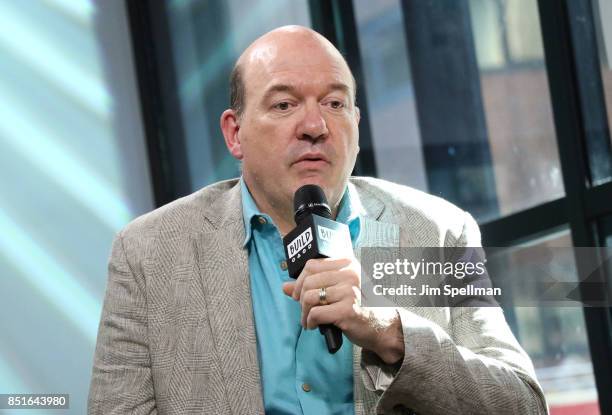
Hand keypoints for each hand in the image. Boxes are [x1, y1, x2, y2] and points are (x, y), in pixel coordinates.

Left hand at [282, 257, 404, 363]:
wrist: (382, 327)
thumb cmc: (360, 306)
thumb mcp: (338, 290)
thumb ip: (313, 285)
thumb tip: (284, 286)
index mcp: (347, 264)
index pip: (312, 265)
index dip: (299, 280)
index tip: (297, 293)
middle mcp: (350, 274)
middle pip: (308, 281)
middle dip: (300, 298)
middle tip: (303, 309)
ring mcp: (350, 291)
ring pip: (310, 297)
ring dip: (304, 312)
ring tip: (308, 320)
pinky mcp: (347, 310)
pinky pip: (316, 313)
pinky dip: (310, 322)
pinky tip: (314, 326)